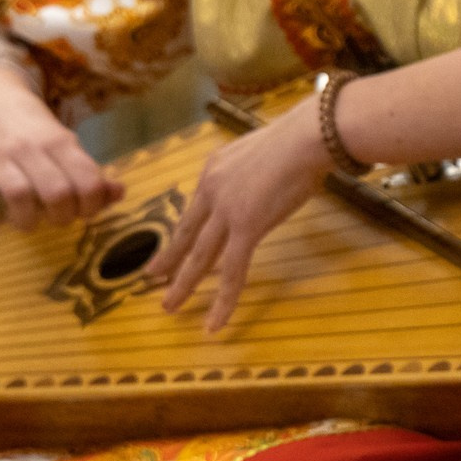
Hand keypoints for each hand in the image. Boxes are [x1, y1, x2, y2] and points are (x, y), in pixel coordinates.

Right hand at [0, 62, 121, 230]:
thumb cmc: (39, 137)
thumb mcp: (70, 148)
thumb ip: (93, 174)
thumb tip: (119, 194)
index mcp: (60, 142)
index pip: (87, 180)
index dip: (93, 204)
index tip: (86, 211)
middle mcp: (28, 148)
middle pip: (55, 191)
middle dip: (63, 216)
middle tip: (59, 218)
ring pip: (17, 194)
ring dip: (27, 220)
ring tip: (30, 222)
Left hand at [150, 100, 330, 333]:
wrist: (307, 137)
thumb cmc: (300, 139)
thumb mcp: (266, 151)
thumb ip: (257, 171)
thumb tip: (269, 180)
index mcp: (215, 169)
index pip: (197, 207)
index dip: (185, 229)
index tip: (176, 243)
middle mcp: (213, 190)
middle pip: (188, 233)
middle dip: (170, 259)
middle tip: (153, 277)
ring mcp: (226, 211)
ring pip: (201, 257)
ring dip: (184, 284)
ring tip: (170, 307)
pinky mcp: (246, 228)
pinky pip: (233, 272)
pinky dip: (223, 300)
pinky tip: (215, 323)